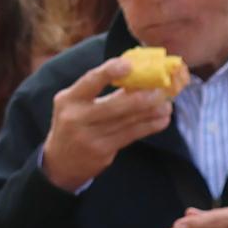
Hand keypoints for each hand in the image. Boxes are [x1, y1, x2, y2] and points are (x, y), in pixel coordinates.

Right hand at [41, 57, 175, 193]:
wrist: (60, 163)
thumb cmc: (72, 124)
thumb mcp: (74, 103)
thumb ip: (96, 90)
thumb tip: (134, 74)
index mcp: (68, 99)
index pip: (89, 82)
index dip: (109, 72)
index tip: (129, 64)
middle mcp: (77, 118)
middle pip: (114, 106)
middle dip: (141, 98)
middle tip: (161, 90)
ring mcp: (90, 137)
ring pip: (126, 122)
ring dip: (151, 112)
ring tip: (167, 104)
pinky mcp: (102, 152)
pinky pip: (130, 136)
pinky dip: (148, 127)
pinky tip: (161, 120)